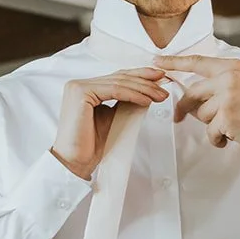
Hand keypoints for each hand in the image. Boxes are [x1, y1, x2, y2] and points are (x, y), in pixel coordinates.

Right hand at [51, 69, 168, 179]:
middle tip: (164, 86)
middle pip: (119, 77)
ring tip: (160, 95)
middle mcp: (79, 84)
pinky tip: (146, 100)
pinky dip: (133, 95)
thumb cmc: (91, 145)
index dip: (140, 76)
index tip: (159, 80)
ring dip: (143, 89)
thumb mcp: (113, 118)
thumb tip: (147, 93)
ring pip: (119, 82)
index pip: (117, 77)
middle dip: (145, 81)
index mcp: (85, 88)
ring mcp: (78, 87)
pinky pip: (114, 90)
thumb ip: (124, 103)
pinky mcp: (81, 93)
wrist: (75, 162)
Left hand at [160, 57, 239, 153]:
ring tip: (232, 127)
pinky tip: (233, 137)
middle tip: (178, 118)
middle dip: (184, 109)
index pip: (197, 62)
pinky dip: (218, 139)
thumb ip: (221, 84)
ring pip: (200, 115)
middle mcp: (228, 78)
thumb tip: (192, 97)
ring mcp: (227, 97)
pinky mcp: (227, 117)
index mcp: (232, 67)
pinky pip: (210, 131)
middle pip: (192, 93)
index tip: (156, 60)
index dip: (174, 62)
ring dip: (211, 126)